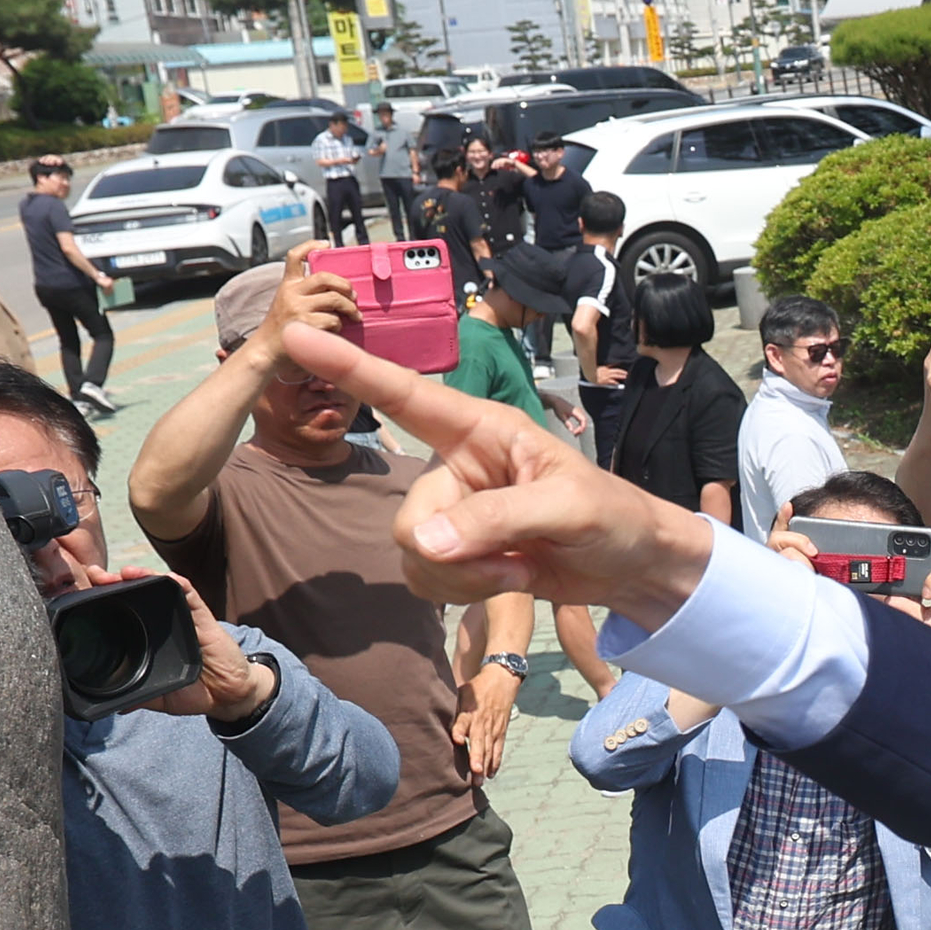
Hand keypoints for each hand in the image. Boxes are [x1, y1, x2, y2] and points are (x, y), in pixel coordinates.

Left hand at [102, 565, 274, 722]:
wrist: (228, 697)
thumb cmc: (195, 691)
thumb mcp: (159, 696)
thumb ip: (138, 697)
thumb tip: (115, 707)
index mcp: (151, 638)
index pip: (125, 613)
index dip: (106, 601)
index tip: (87, 590)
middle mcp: (165, 622)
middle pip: (139, 594)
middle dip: (117, 582)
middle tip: (97, 575)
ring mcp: (184, 617)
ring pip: (161, 588)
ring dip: (143, 576)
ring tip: (124, 573)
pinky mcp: (203, 618)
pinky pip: (189, 595)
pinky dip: (176, 583)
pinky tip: (164, 578)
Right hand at [261, 243, 363, 348]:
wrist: (265, 352)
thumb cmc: (281, 329)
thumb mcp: (286, 302)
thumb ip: (304, 293)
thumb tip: (338, 290)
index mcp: (287, 285)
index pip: (295, 256)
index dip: (311, 245)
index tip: (326, 244)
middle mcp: (291, 292)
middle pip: (325, 277)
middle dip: (345, 285)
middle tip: (353, 296)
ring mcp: (297, 308)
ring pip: (334, 299)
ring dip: (349, 308)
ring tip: (354, 316)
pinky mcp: (305, 325)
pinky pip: (333, 320)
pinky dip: (339, 326)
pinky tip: (335, 331)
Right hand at [276, 318, 719, 625]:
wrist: (633, 566)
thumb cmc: (613, 516)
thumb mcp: (568, 509)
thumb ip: (498, 520)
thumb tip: (424, 543)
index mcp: (482, 428)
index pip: (406, 394)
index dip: (350, 367)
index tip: (297, 337)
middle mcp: (458, 465)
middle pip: (408, 515)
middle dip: (456, 552)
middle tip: (516, 559)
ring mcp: (454, 512)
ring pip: (413, 554)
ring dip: (466, 578)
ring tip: (522, 567)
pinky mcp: (457, 554)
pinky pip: (427, 579)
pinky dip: (466, 592)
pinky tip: (513, 578)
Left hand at [457, 660, 520, 780]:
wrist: (502, 680)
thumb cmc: (476, 688)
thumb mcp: (461, 692)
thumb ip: (450, 707)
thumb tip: (428, 713)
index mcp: (469, 711)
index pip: (464, 721)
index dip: (460, 730)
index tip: (457, 739)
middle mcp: (482, 721)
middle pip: (480, 741)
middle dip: (477, 756)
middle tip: (474, 771)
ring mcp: (493, 728)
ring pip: (490, 749)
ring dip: (485, 765)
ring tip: (480, 780)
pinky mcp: (501, 732)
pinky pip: (498, 749)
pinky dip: (495, 762)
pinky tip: (490, 775)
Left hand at [551, 399, 590, 438]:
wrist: (557, 402)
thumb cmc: (558, 408)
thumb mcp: (561, 417)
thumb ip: (567, 423)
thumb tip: (571, 430)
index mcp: (575, 411)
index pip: (583, 420)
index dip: (582, 427)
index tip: (576, 432)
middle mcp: (579, 411)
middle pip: (585, 421)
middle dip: (581, 429)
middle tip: (575, 435)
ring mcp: (579, 412)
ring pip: (584, 422)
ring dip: (581, 428)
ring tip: (575, 434)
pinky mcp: (578, 413)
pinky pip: (581, 420)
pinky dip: (580, 426)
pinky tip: (576, 430)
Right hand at [585, 362, 627, 387]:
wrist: (589, 376)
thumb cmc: (591, 373)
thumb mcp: (597, 369)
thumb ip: (601, 368)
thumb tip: (604, 368)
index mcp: (605, 368)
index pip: (613, 366)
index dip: (617, 368)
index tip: (621, 369)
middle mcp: (607, 371)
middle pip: (616, 371)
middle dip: (622, 372)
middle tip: (626, 373)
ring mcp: (607, 376)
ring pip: (616, 375)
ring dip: (621, 376)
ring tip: (625, 377)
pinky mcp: (606, 380)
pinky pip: (612, 381)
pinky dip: (616, 382)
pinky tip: (618, 384)